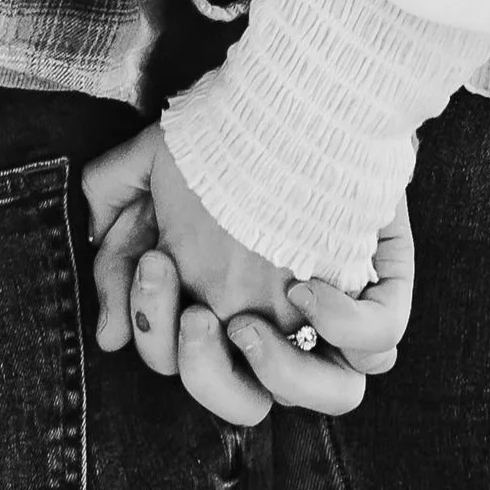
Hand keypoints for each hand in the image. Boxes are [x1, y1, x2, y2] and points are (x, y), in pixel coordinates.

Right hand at [81, 125, 414, 425]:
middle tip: (198, 312)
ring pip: (333, 394)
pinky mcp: (381, 279)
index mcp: (226, 304)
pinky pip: (380, 340)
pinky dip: (347, 325)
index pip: (184, 367)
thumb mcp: (150, 167)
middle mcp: (281, 319)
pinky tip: (309, 284)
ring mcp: (335, 308)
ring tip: (250, 324)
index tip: (154, 261)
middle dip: (205, 371)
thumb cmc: (225, 132)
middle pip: (249, 405)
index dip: (157, 333)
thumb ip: (113, 223)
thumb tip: (107, 332)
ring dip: (281, 372)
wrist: (295, 84)